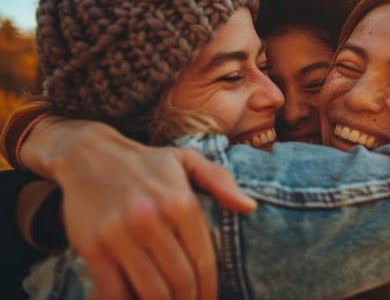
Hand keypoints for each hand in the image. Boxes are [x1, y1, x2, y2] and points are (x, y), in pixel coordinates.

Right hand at [21, 117, 256, 298]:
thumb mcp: (187, 160)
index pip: (204, 260)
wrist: (88, 155)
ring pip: (152, 291)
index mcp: (181, 202)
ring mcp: (121, 236)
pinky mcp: (95, 249)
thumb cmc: (146, 162)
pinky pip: (114, 293)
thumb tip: (250, 207)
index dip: (210, 288)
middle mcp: (152, 220)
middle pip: (181, 280)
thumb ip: (221, 181)